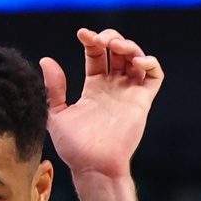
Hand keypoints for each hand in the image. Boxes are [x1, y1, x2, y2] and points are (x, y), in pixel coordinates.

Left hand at [43, 27, 162, 181]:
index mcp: (93, 88)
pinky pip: (154, 77)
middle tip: (100, 39)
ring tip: (115, 45)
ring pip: (136, 59)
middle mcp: (113, 87)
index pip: (96, 55)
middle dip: (110, 38)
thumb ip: (53, 88)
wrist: (92, 166)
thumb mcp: (56, 113)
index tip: (82, 33)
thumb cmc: (74, 147)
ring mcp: (128, 93)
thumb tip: (46, 60)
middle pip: (118, 52)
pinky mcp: (142, 102)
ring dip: (129, 46)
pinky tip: (136, 60)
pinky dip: (150, 63)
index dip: (91, 41)